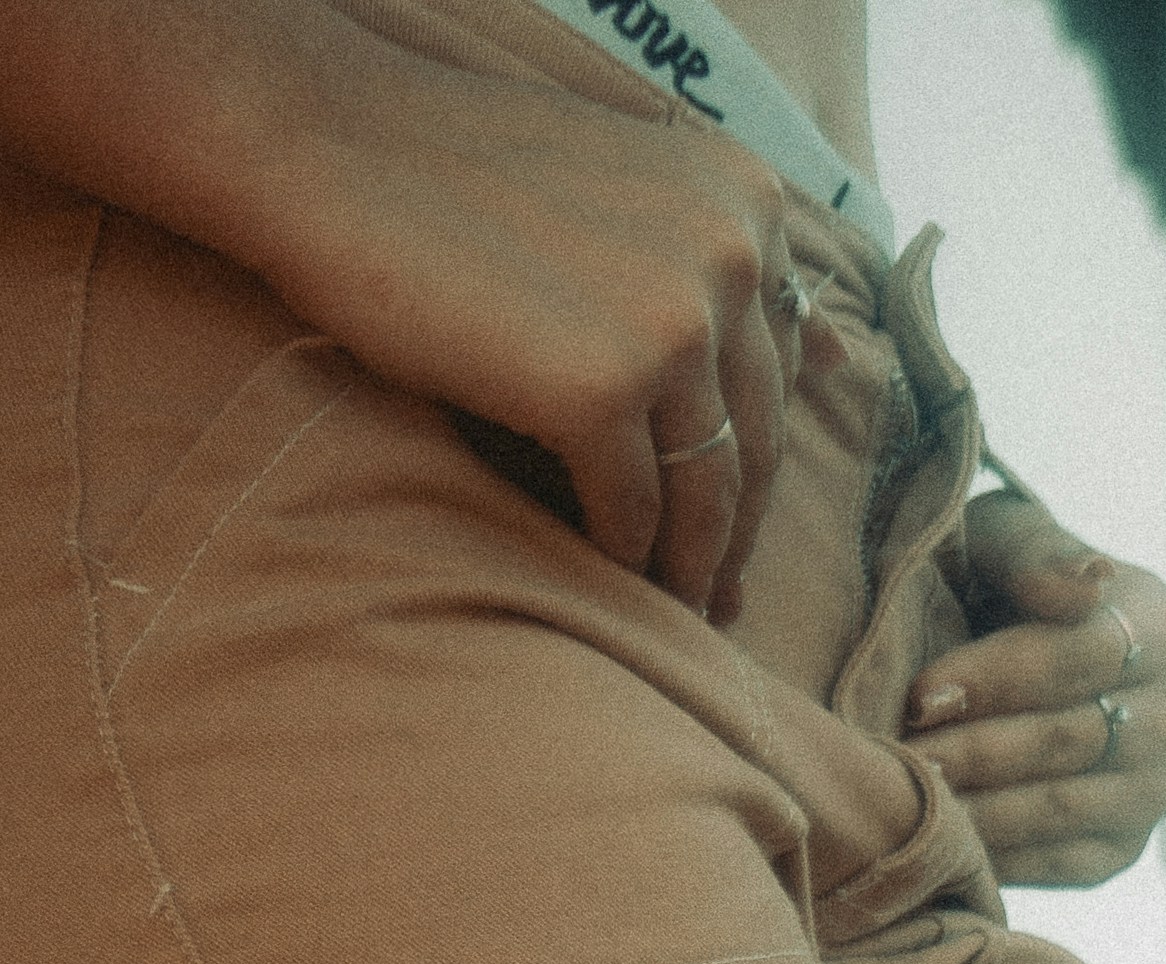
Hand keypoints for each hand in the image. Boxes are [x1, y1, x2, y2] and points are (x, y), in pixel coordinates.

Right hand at [254, 24, 805, 615]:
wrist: (332, 147)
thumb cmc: (461, 177)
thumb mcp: (628, 191)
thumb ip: (718, 264)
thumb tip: (834, 354)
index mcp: (747, 202)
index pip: (778, 368)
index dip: (756, 456)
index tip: (735, 521)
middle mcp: (731, 256)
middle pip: (756, 440)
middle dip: (735, 533)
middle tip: (716, 601)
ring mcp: (672, 324)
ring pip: (706, 493)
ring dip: (688, 569)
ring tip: (669, 615)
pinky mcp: (601, 389)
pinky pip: (632, 516)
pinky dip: (621, 564)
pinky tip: (602, 587)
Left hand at [906, 495, 1165, 886]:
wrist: (1009, 658)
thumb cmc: (998, 587)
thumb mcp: (1007, 541)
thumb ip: (1037, 551)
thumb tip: (1086, 586)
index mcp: (1161, 627)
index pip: (1083, 656)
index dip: (998, 679)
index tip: (921, 694)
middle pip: (1070, 738)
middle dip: (977, 750)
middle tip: (905, 758)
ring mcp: (1155, 790)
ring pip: (1061, 807)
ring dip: (979, 808)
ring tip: (912, 799)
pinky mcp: (1123, 850)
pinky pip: (1058, 864)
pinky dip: (996, 855)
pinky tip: (939, 841)